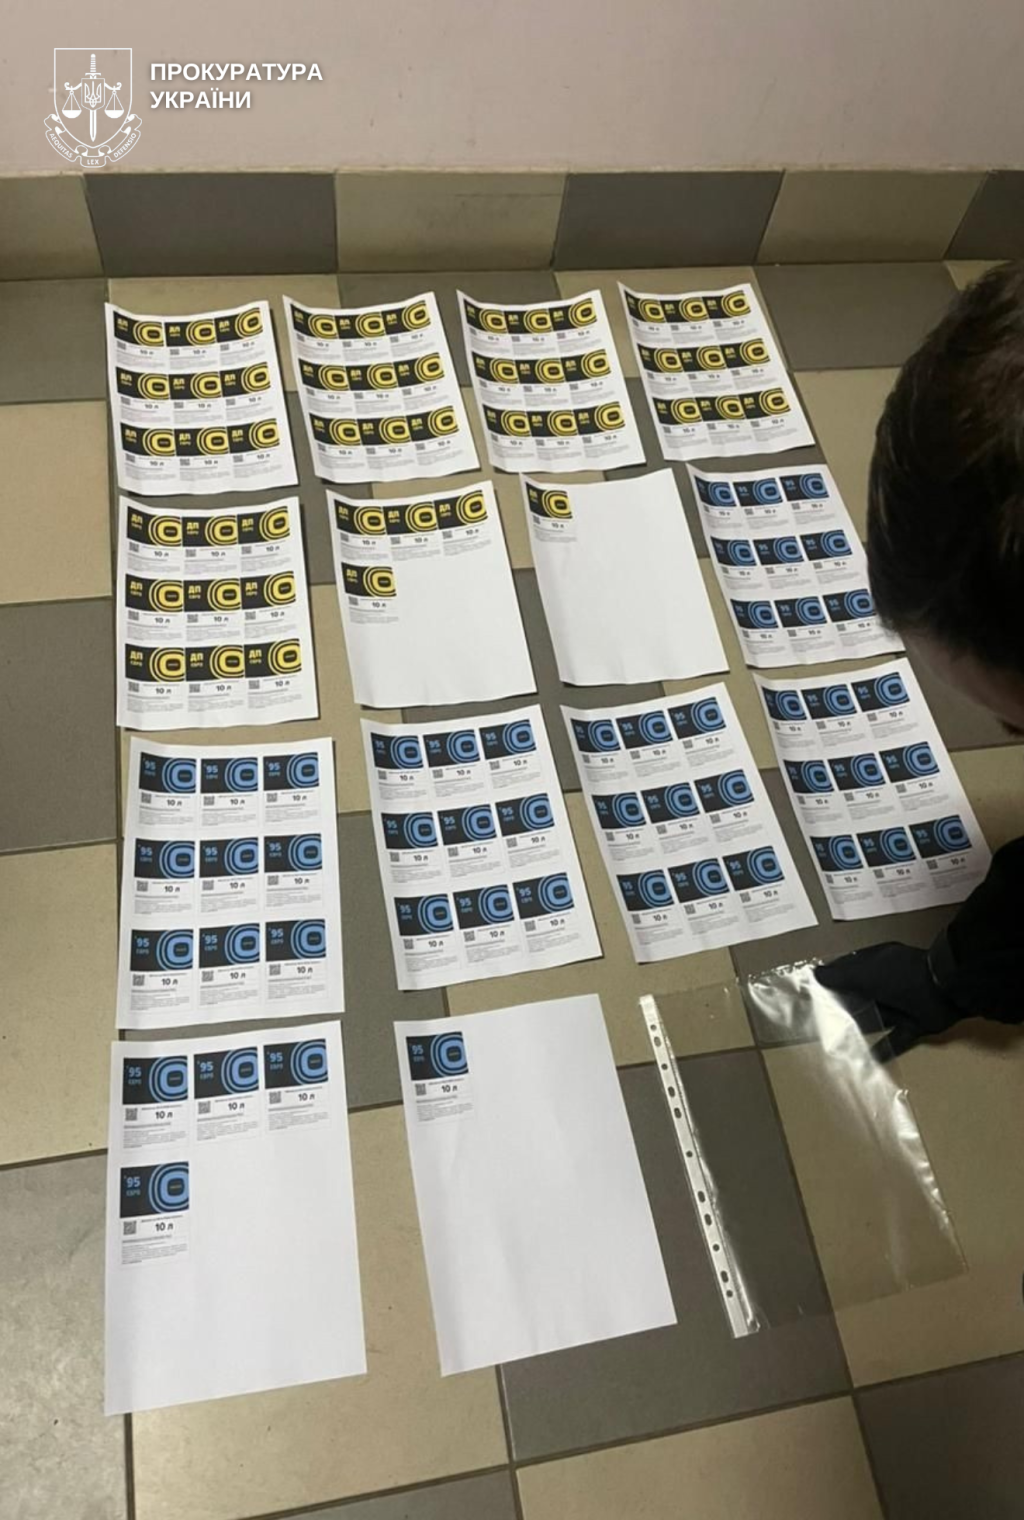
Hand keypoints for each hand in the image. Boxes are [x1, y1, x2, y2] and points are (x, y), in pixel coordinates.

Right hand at [814, 942, 959, 1062]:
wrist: (947, 989)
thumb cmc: (901, 975)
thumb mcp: (866, 972)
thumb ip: (840, 975)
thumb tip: (815, 974)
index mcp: (878, 962)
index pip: (850, 970)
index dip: (833, 982)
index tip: (814, 995)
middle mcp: (889, 981)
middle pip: (862, 995)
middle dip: (846, 1006)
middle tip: (823, 1021)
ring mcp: (903, 1004)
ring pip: (877, 1017)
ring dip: (862, 1027)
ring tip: (840, 1040)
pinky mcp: (915, 1026)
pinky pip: (895, 1040)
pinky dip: (883, 1050)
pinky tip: (867, 1060)